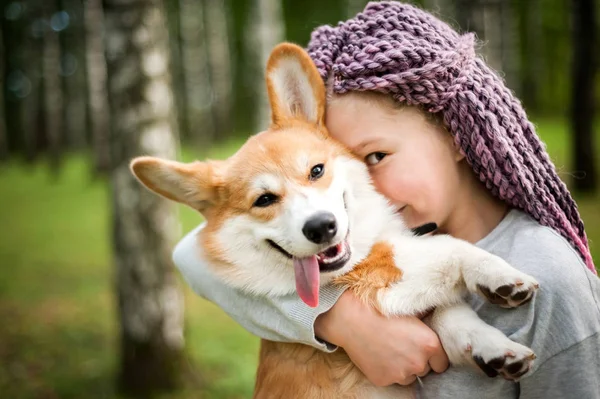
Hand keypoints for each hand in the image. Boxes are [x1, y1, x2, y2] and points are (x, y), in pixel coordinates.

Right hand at [315, 290, 448, 385]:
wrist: (353, 319)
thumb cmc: (381, 309)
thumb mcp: (410, 309)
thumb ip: (427, 317)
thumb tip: (436, 314)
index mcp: (429, 344)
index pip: (442, 363)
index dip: (433, 356)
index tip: (424, 349)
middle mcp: (418, 362)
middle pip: (424, 369)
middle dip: (416, 360)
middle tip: (402, 345)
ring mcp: (400, 374)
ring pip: (408, 376)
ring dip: (402, 367)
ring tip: (389, 349)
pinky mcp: (384, 380)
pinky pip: (391, 379)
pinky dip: (386, 370)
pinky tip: (378, 354)